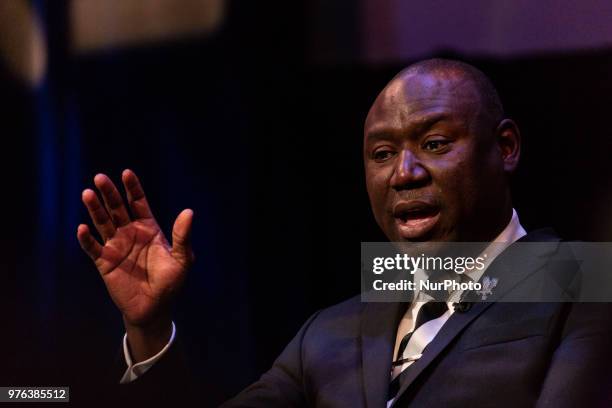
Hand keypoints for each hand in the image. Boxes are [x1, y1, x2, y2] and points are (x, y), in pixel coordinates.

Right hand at [77, 169, 193, 331]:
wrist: (155, 308)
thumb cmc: (170, 283)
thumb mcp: (182, 259)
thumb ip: (182, 236)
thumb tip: (189, 211)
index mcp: (149, 228)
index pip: (138, 202)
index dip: (133, 188)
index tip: (126, 173)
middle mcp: (130, 233)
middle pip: (117, 208)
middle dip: (109, 193)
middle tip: (100, 177)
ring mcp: (116, 246)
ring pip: (102, 223)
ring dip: (95, 209)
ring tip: (88, 194)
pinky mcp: (104, 262)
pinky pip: (92, 248)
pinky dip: (86, 239)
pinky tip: (83, 228)